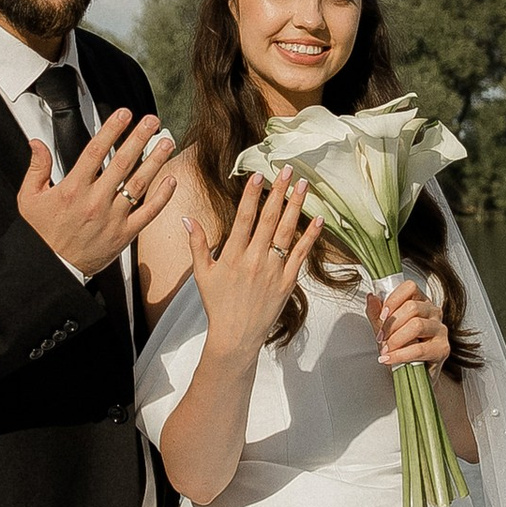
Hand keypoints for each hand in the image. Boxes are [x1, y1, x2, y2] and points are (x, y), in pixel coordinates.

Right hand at [18, 110, 176, 276]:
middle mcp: (95, 201)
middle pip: (122, 162)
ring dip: (155, 161)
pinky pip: (147, 212)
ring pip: (139, 184)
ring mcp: (112, 218)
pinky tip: (171, 180)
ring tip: (166, 142)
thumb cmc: (41, 235)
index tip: (124, 114)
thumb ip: (36, 168)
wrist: (51, 269)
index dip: (112, 130)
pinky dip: (161, 196)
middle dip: (139, 138)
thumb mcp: (29, 199)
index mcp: (72, 189)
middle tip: (152, 121)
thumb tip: (37, 143)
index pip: (96, 151)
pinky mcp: (124, 235)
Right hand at [186, 172, 315, 359]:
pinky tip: (317, 218)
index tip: (258, 175)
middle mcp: (254, 260)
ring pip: (287, 232)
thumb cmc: (218, 305)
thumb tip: (188, 219)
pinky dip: (310, 236)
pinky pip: (301, 254)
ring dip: (296, 206)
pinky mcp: (287, 282)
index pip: (244, 218)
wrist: (236, 336)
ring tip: (304, 185)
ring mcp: (273, 270)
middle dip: (279, 192)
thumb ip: (197, 244)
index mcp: (233, 256)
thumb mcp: (202, 274)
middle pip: (268, 219)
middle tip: (287, 170)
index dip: (251, 195)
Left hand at [369, 274, 449, 371]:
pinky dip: (400, 355)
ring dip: (396, 339)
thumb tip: (371, 297)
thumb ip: (377, 313)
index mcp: (420, 302)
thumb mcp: (384, 329)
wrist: (412, 375)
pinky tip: (389, 359)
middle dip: (391, 324)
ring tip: (385, 350)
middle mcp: (433, 312)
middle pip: (412, 307)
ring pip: (416, 325)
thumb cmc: (400, 348)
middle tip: (381, 338)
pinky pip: (419, 348)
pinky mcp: (442, 349)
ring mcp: (440, 330)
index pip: (410, 287)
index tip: (382, 315)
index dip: (393, 299)